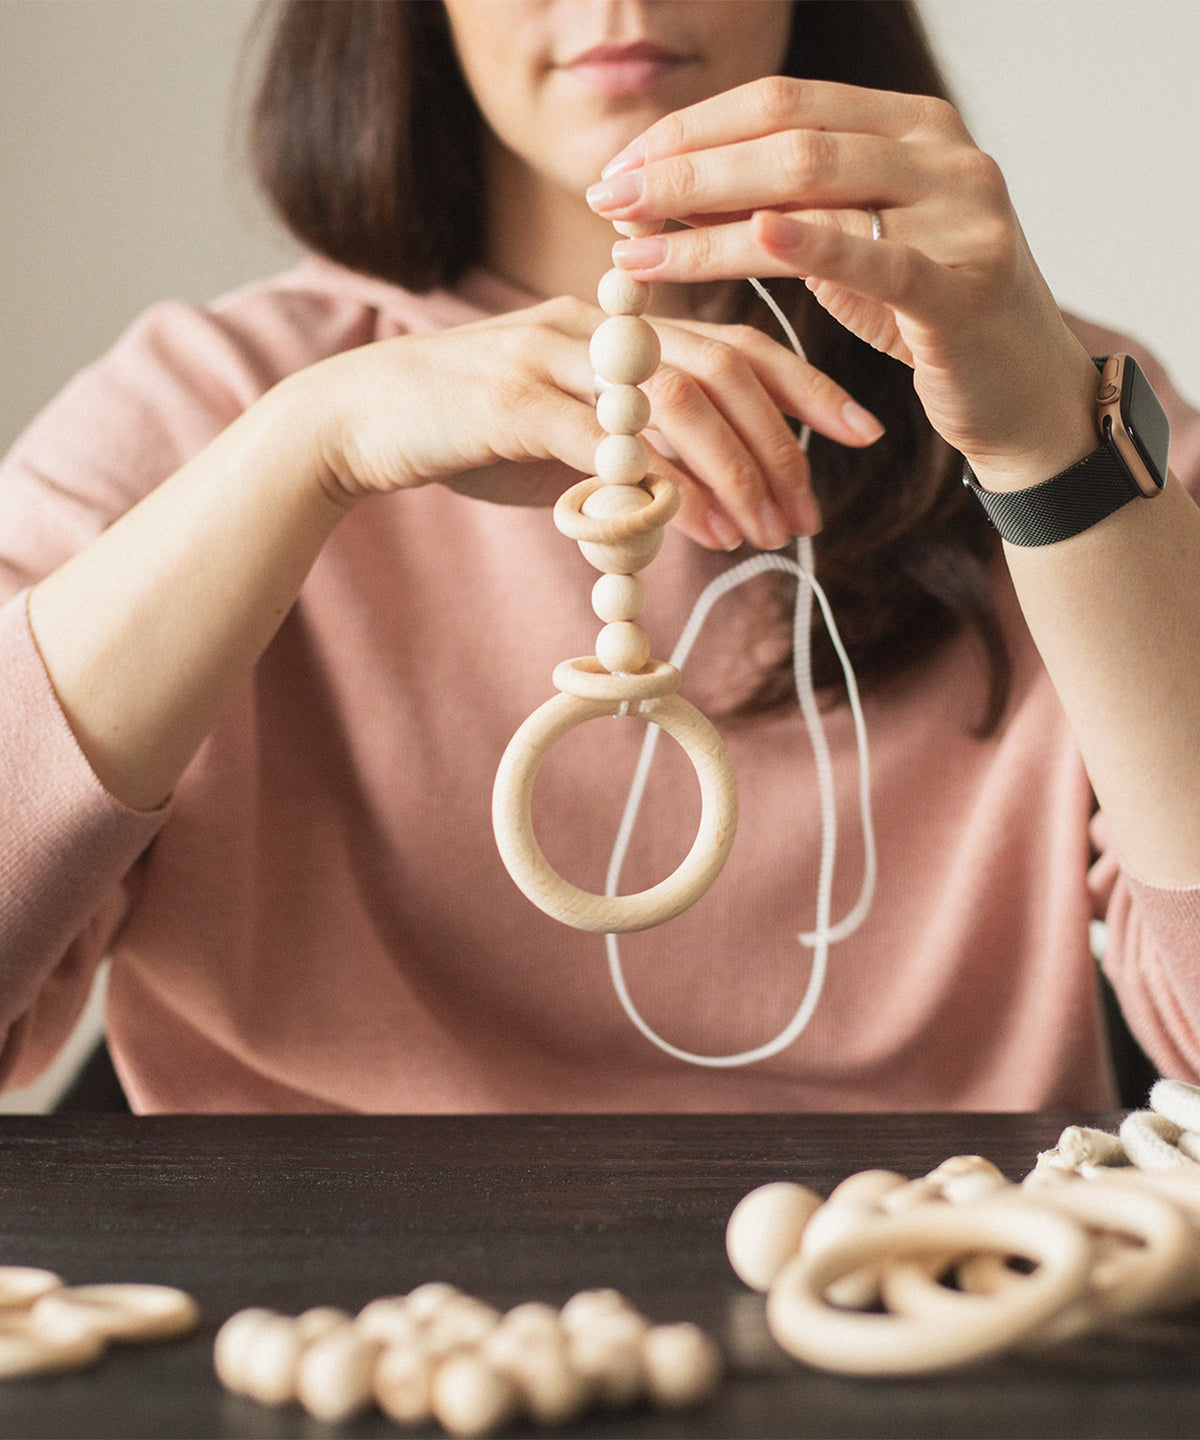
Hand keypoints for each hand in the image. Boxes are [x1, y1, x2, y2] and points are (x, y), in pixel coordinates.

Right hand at [293, 295, 880, 549]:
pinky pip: (609, 441)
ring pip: (676, 399)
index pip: (729, 341)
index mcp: (615, 328)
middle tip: (808, 516)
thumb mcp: (562, 440)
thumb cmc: (465, 431)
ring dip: (733, 470)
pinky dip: (661, 486)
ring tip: (760, 534)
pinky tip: (694, 529)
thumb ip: (628, 455)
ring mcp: (553, 356)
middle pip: (718, 368)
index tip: (859, 432)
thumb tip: (692, 502)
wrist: (357, 420)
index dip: (803, 384)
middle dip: (779, 445)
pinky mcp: (513, 401)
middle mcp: (594, 328)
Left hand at [586, 77, 1099, 489]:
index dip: (692, 130)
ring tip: (633, 242)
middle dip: (683, 167)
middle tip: (607, 199)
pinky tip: (752, 235)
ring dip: (709, 213)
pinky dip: (811, 244)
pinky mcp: (964, 285)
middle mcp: (940, 152)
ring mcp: (960, 212)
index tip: (620, 168)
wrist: (1022, 394)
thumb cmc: (929, 319)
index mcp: (910, 127)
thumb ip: (784, 212)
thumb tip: (674, 195)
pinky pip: (877, 258)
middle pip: (787, 137)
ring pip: (815, 187)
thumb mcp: (852, 254)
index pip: (782, 102)